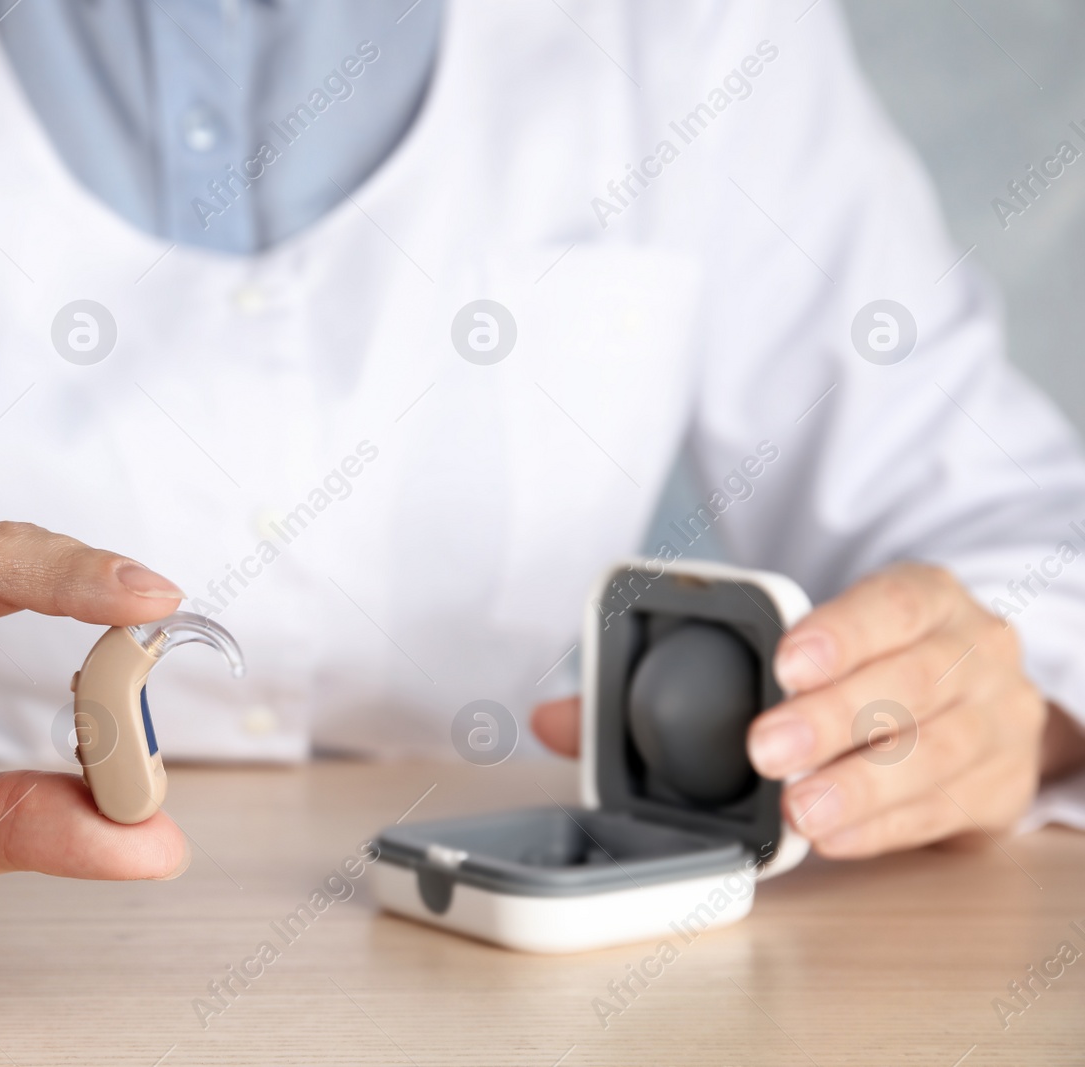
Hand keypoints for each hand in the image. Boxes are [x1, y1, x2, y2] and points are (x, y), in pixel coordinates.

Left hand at [532, 563, 1084, 858]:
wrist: (975, 704)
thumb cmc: (865, 666)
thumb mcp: (800, 646)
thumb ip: (676, 673)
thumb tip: (550, 717)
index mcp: (920, 599)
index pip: (892, 603)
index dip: (843, 630)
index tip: (787, 659)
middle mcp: (971, 654)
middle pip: (913, 680)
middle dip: (835, 715)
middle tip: (767, 749)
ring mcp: (994, 723)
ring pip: (933, 752)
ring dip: (860, 786)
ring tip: (800, 812)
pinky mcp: (994, 789)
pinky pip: (943, 810)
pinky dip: (885, 827)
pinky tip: (837, 838)